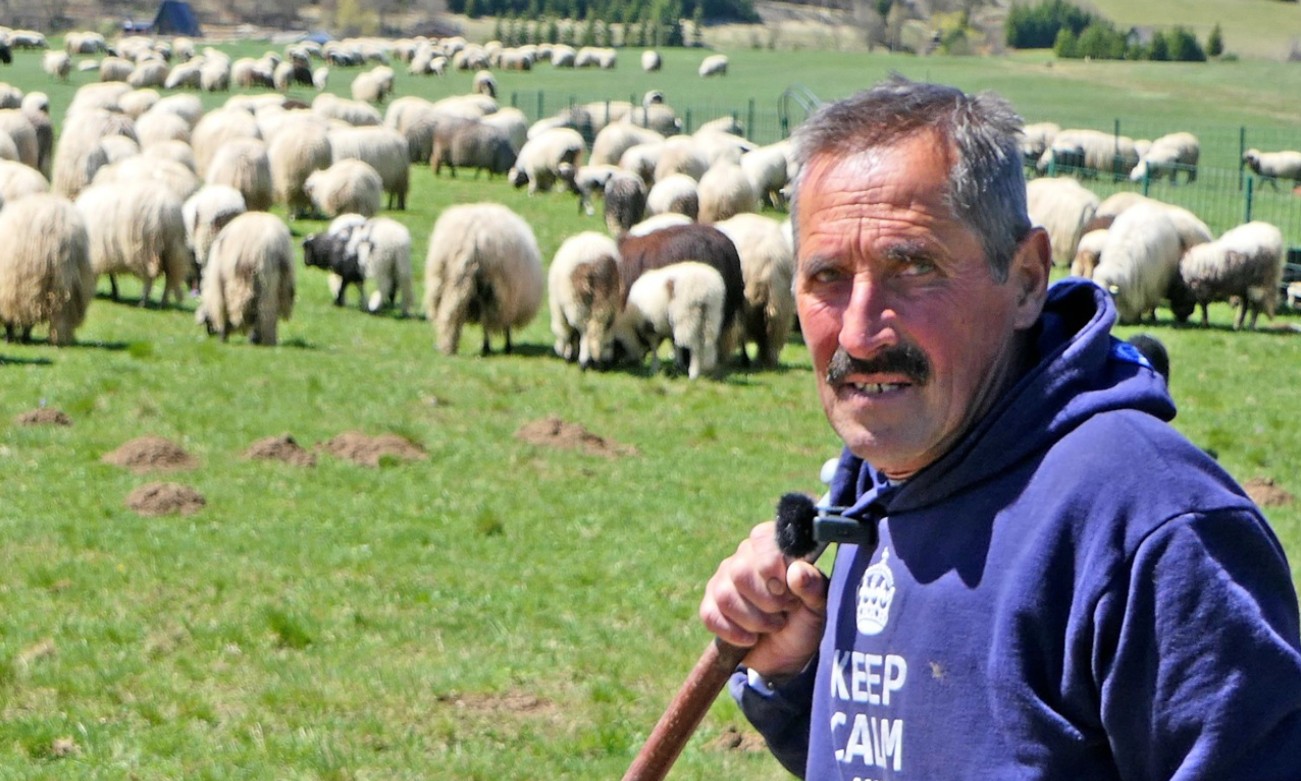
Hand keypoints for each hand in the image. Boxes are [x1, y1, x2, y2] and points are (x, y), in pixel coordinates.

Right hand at [699, 521, 828, 678]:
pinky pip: (710, 615)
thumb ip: (813, 586)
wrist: (788, 654)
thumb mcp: (817, 606)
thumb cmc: (804, 621)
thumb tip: (797, 572)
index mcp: (772, 548)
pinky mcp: (711, 606)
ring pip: (725, 595)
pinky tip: (751, 638)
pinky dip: (734, 633)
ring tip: (771, 626)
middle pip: (740, 572)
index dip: (771, 565)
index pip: (761, 539)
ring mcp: (723, 581)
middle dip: (766, 601)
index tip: (785, 590)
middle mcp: (744, 558)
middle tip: (783, 611)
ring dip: (753, 620)